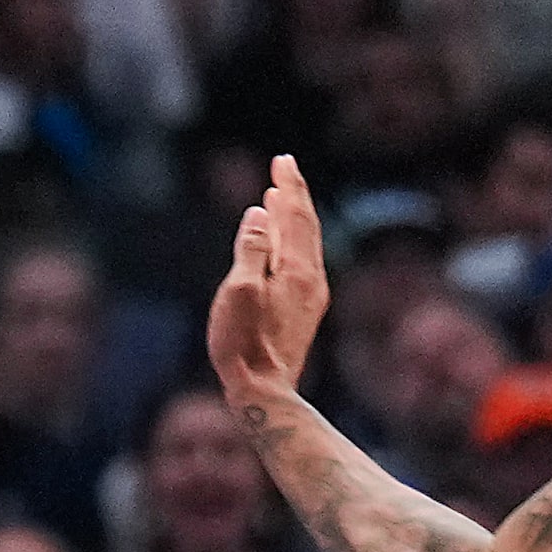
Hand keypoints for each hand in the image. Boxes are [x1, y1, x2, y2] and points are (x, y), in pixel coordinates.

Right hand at [207, 154, 329, 406]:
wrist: (265, 391)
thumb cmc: (243, 344)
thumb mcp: (239, 292)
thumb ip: (251, 251)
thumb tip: (259, 214)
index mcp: (297, 270)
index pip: (295, 216)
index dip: (289, 186)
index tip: (282, 160)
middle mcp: (311, 278)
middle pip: (305, 225)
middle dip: (294, 194)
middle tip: (284, 166)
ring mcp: (310, 295)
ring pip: (305, 243)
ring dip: (293, 216)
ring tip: (280, 196)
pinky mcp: (303, 309)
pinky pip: (302, 259)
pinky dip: (292, 239)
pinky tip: (280, 242)